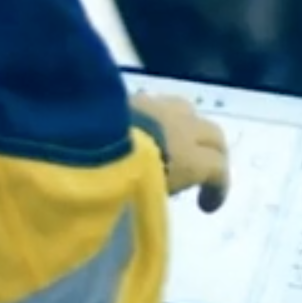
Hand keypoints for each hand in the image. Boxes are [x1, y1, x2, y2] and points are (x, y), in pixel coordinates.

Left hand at [131, 92, 230, 211]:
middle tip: (202, 173)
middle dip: (214, 153)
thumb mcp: (144, 200)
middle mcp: (181, 127)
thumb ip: (158, 194)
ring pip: (188, 111)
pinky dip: (162, 118)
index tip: (206, 207)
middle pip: (212, 134)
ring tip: (175, 146)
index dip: (218, 188)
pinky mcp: (133, 95)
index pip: (218, 168)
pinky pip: (159, 103)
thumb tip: (158, 196)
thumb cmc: (119, 181)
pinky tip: (147, 132)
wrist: (83, 142)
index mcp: (191, 158)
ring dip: (189, 129)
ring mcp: (157, 106)